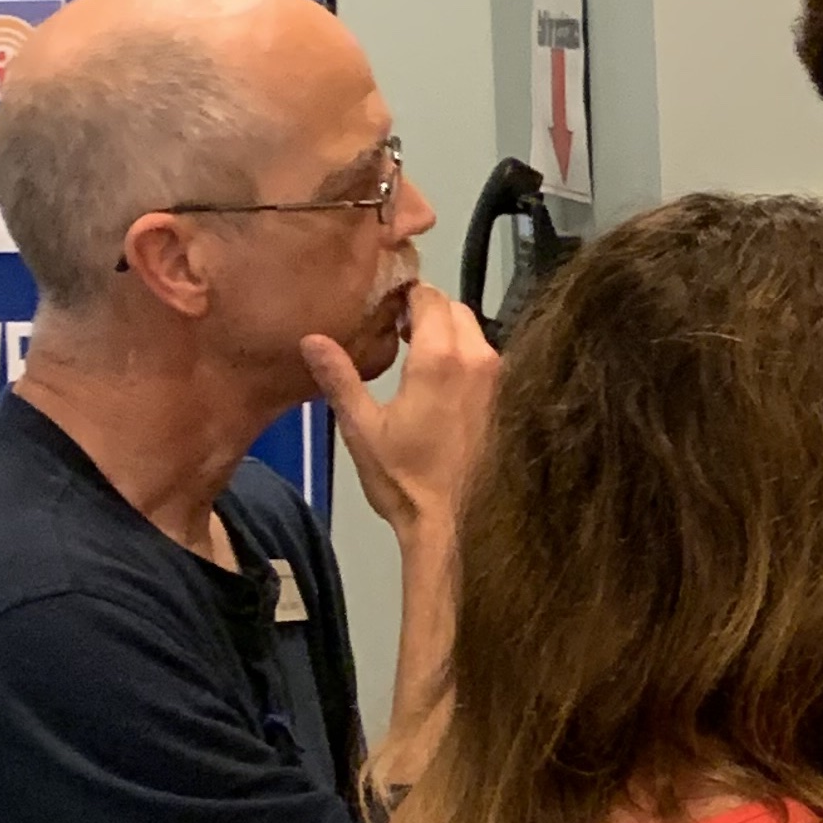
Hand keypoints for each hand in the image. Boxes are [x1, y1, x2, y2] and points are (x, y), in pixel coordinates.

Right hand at [303, 284, 497, 535]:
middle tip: (398, 331)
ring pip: (476, 334)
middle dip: (429, 312)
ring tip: (416, 356)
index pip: (430, 297)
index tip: (386, 307)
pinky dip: (467, 360)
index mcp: (441, 358)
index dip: (407, 295)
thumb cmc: (405, 480)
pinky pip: (489, 362)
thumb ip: (339, 377)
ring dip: (449, 336)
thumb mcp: (361, 428)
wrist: (456, 527)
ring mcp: (501, 381)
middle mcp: (480, 360)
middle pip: (457, 310)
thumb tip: (311, 339)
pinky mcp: (511, 402)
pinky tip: (443, 386)